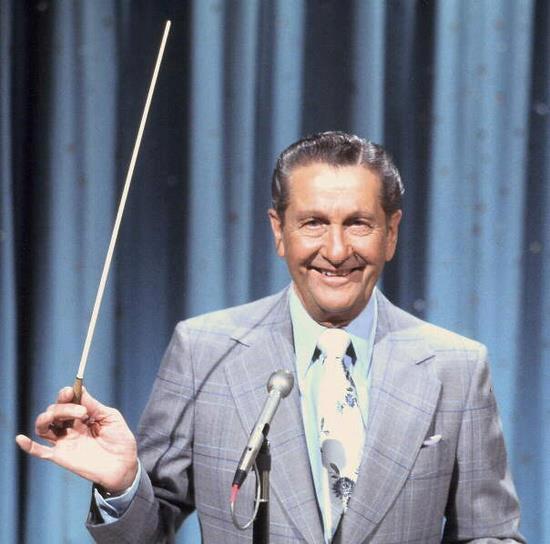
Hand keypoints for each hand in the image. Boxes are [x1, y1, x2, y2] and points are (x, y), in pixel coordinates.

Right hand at [16, 386, 137, 493]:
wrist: (123, 465)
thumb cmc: (119, 439)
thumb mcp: (110, 417)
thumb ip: (94, 406)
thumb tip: (80, 389)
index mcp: (82, 414)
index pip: (67, 400)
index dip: (66, 394)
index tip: (71, 391)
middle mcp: (70, 425)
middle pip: (54, 410)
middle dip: (65, 407)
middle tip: (82, 412)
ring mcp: (64, 440)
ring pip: (43, 426)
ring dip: (47, 418)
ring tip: (63, 419)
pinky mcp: (61, 456)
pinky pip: (40, 451)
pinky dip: (28, 446)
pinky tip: (20, 439)